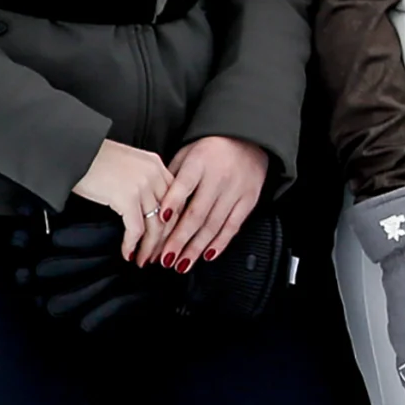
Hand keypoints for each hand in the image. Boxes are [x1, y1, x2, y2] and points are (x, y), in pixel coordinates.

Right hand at [72, 139, 175, 263]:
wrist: (72, 151)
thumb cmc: (93, 159)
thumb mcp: (127, 164)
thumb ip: (142, 180)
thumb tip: (146, 208)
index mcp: (156, 165)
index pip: (176, 200)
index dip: (174, 224)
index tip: (168, 240)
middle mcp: (154, 174)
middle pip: (170, 215)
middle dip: (165, 240)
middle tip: (158, 256)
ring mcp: (142, 185)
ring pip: (156, 226)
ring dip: (149, 248)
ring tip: (143, 260)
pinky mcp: (126, 197)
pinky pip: (136, 229)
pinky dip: (132, 244)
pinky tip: (127, 253)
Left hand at [153, 135, 269, 271]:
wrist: (248, 140)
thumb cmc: (211, 149)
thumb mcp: (187, 154)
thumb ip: (173, 179)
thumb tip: (156, 206)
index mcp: (200, 163)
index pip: (184, 186)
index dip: (172, 203)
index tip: (161, 221)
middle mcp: (219, 178)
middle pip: (197, 214)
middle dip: (179, 239)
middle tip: (165, 257)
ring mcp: (236, 191)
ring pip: (214, 225)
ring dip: (196, 248)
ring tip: (181, 264)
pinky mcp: (248, 201)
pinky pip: (233, 226)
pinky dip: (220, 243)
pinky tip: (207, 255)